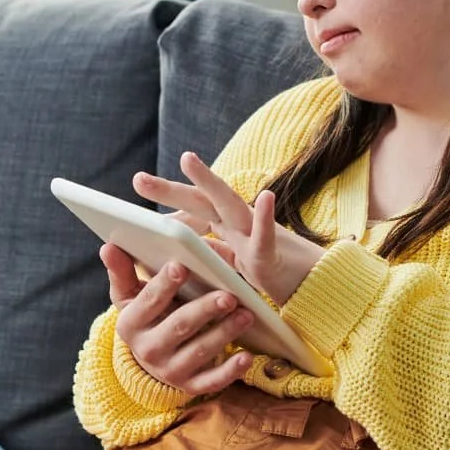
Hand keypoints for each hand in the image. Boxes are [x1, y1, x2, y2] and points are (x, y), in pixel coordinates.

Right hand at [102, 245, 253, 395]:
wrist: (152, 359)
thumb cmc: (147, 316)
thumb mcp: (130, 296)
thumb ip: (122, 271)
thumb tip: (108, 246)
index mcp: (130, 325)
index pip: (148, 302)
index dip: (164, 284)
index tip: (181, 266)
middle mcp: (148, 350)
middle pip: (179, 327)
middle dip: (204, 310)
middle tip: (228, 296)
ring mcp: (170, 370)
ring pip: (199, 352)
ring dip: (224, 333)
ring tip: (245, 314)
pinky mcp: (190, 385)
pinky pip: (212, 382)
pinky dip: (230, 371)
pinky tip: (246, 356)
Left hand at [132, 151, 326, 305]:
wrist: (312, 290)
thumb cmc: (275, 275)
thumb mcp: (234, 265)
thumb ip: (211, 254)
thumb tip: (178, 252)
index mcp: (228, 229)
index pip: (192, 215)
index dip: (168, 210)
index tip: (137, 208)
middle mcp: (239, 225)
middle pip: (201, 202)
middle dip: (170, 189)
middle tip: (136, 180)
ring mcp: (255, 235)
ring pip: (229, 203)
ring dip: (208, 180)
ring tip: (187, 159)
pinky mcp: (272, 254)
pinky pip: (268, 235)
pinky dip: (268, 217)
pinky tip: (267, 196)